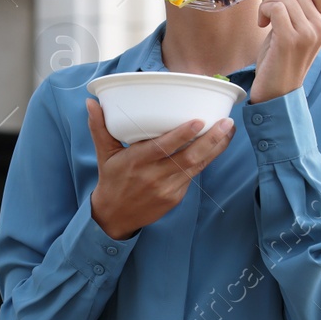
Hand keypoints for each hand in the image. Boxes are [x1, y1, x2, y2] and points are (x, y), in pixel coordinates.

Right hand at [86, 99, 234, 239]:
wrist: (114, 216)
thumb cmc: (111, 179)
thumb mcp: (105, 154)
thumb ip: (100, 128)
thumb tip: (91, 103)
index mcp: (135, 162)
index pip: (161, 148)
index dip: (181, 135)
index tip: (198, 121)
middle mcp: (152, 176)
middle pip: (187, 157)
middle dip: (210, 140)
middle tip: (227, 122)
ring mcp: (166, 189)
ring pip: (196, 167)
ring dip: (215, 149)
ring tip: (229, 130)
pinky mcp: (175, 198)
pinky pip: (193, 177)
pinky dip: (206, 160)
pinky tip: (217, 146)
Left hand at [252, 0, 320, 102]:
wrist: (277, 91)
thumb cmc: (281, 58)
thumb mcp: (295, 29)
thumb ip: (298, 7)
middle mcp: (320, 25)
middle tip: (267, 12)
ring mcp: (307, 33)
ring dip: (266, 3)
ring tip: (265, 21)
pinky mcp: (290, 39)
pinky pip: (274, 7)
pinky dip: (263, 11)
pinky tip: (262, 25)